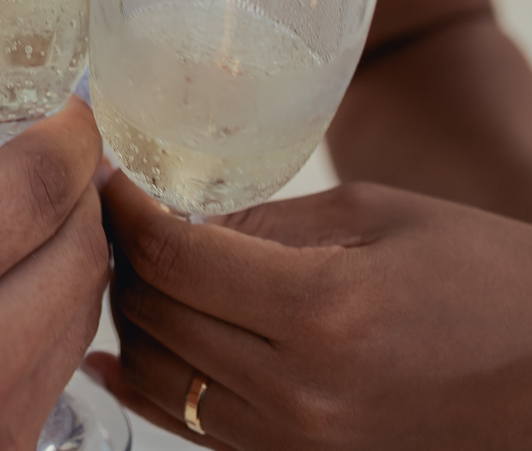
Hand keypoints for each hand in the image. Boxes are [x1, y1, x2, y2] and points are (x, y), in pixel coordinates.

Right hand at [0, 97, 108, 450]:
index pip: (41, 182)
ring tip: (25, 228)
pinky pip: (48, 384)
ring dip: (63, 262)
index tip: (65, 111)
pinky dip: (39, 330)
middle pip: (84, 251)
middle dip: (77, 192)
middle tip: (51, 162)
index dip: (69, 131)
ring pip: (78, 321)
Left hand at [88, 174, 531, 448]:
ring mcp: (299, 445)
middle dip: (118, 253)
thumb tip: (178, 214)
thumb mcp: (379, 217)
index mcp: (322, 312)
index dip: (124, 207)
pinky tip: (122, 349)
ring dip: (130, 315)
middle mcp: (300, 393)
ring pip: (164, 378)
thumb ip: (270, 217)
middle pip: (157, 316)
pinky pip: (198, 428)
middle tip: (102, 203)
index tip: (102, 168)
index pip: (174, 257)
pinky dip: (154, 383)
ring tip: (119, 260)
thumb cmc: (486, 281)